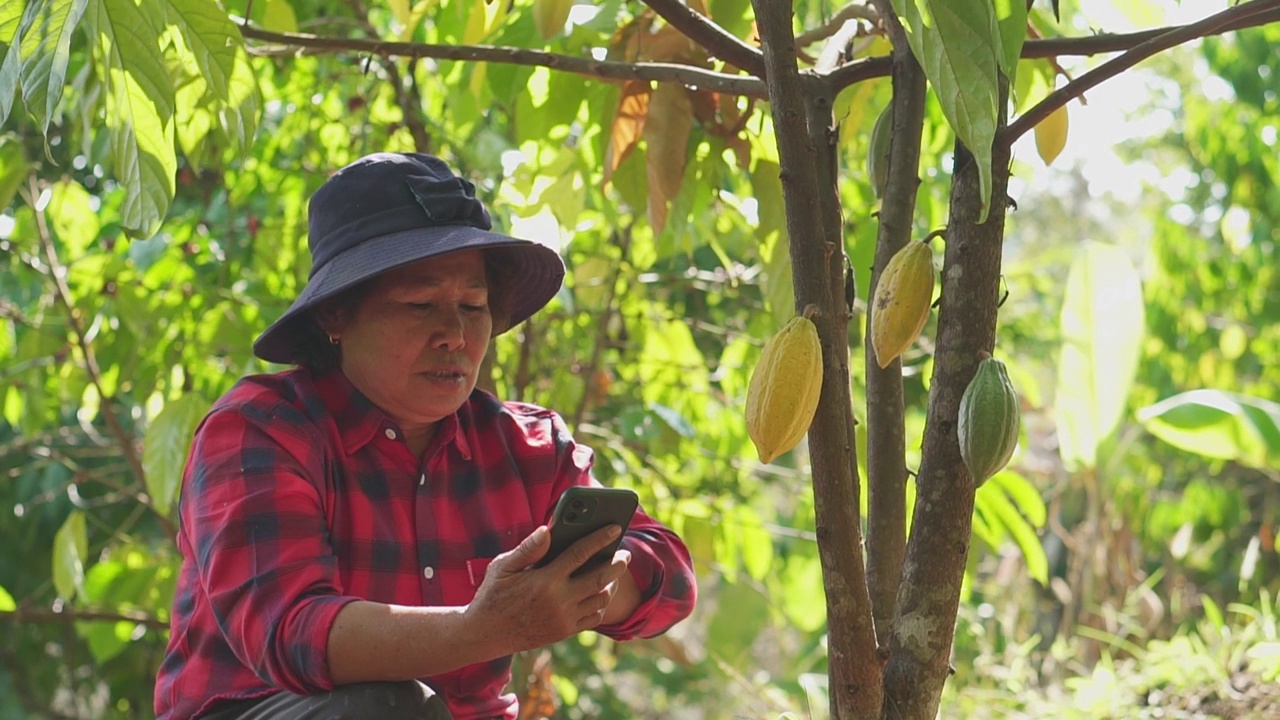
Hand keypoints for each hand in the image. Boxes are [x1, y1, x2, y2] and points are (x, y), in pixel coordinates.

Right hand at [464, 524, 631, 657]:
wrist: (484, 635)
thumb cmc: (493, 594)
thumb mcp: (503, 567)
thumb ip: (528, 548)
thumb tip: (547, 529)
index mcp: (545, 580)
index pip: (581, 553)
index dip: (601, 538)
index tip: (616, 527)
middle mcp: (559, 600)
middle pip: (601, 578)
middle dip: (618, 563)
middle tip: (625, 554)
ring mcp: (564, 619)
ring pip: (601, 599)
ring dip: (611, 584)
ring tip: (613, 572)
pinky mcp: (564, 632)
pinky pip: (593, 617)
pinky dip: (601, 603)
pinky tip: (599, 592)